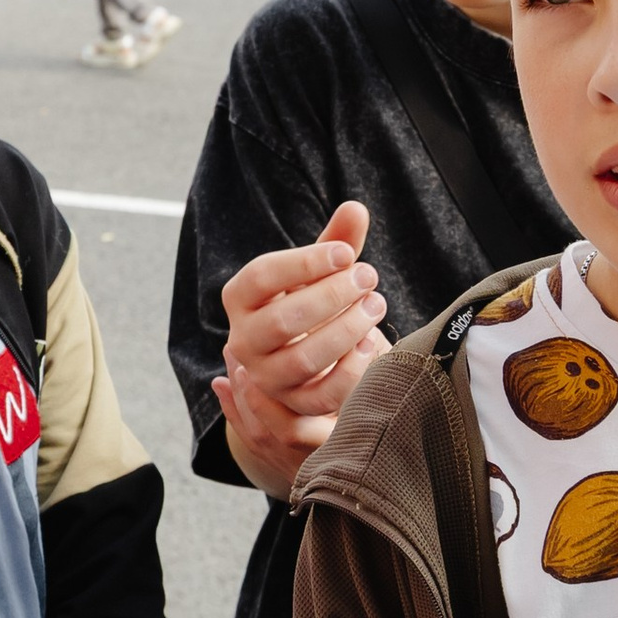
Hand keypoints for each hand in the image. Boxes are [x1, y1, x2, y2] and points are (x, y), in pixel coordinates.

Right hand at [213, 198, 388, 499]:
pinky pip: (323, 397)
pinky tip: (374, 343)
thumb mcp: (318, 274)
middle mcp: (243, 341)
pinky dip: (353, 370)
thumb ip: (335, 243)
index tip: (347, 252)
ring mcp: (265, 378)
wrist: (300, 363)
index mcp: (241, 299)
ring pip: (303, 361)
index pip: (261, 276)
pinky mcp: (292, 408)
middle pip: (283, 321)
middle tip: (369, 278)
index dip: (304, 262)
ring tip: (376, 306)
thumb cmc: (310, 306)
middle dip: (333, 296)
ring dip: (346, 331)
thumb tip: (356, 208)